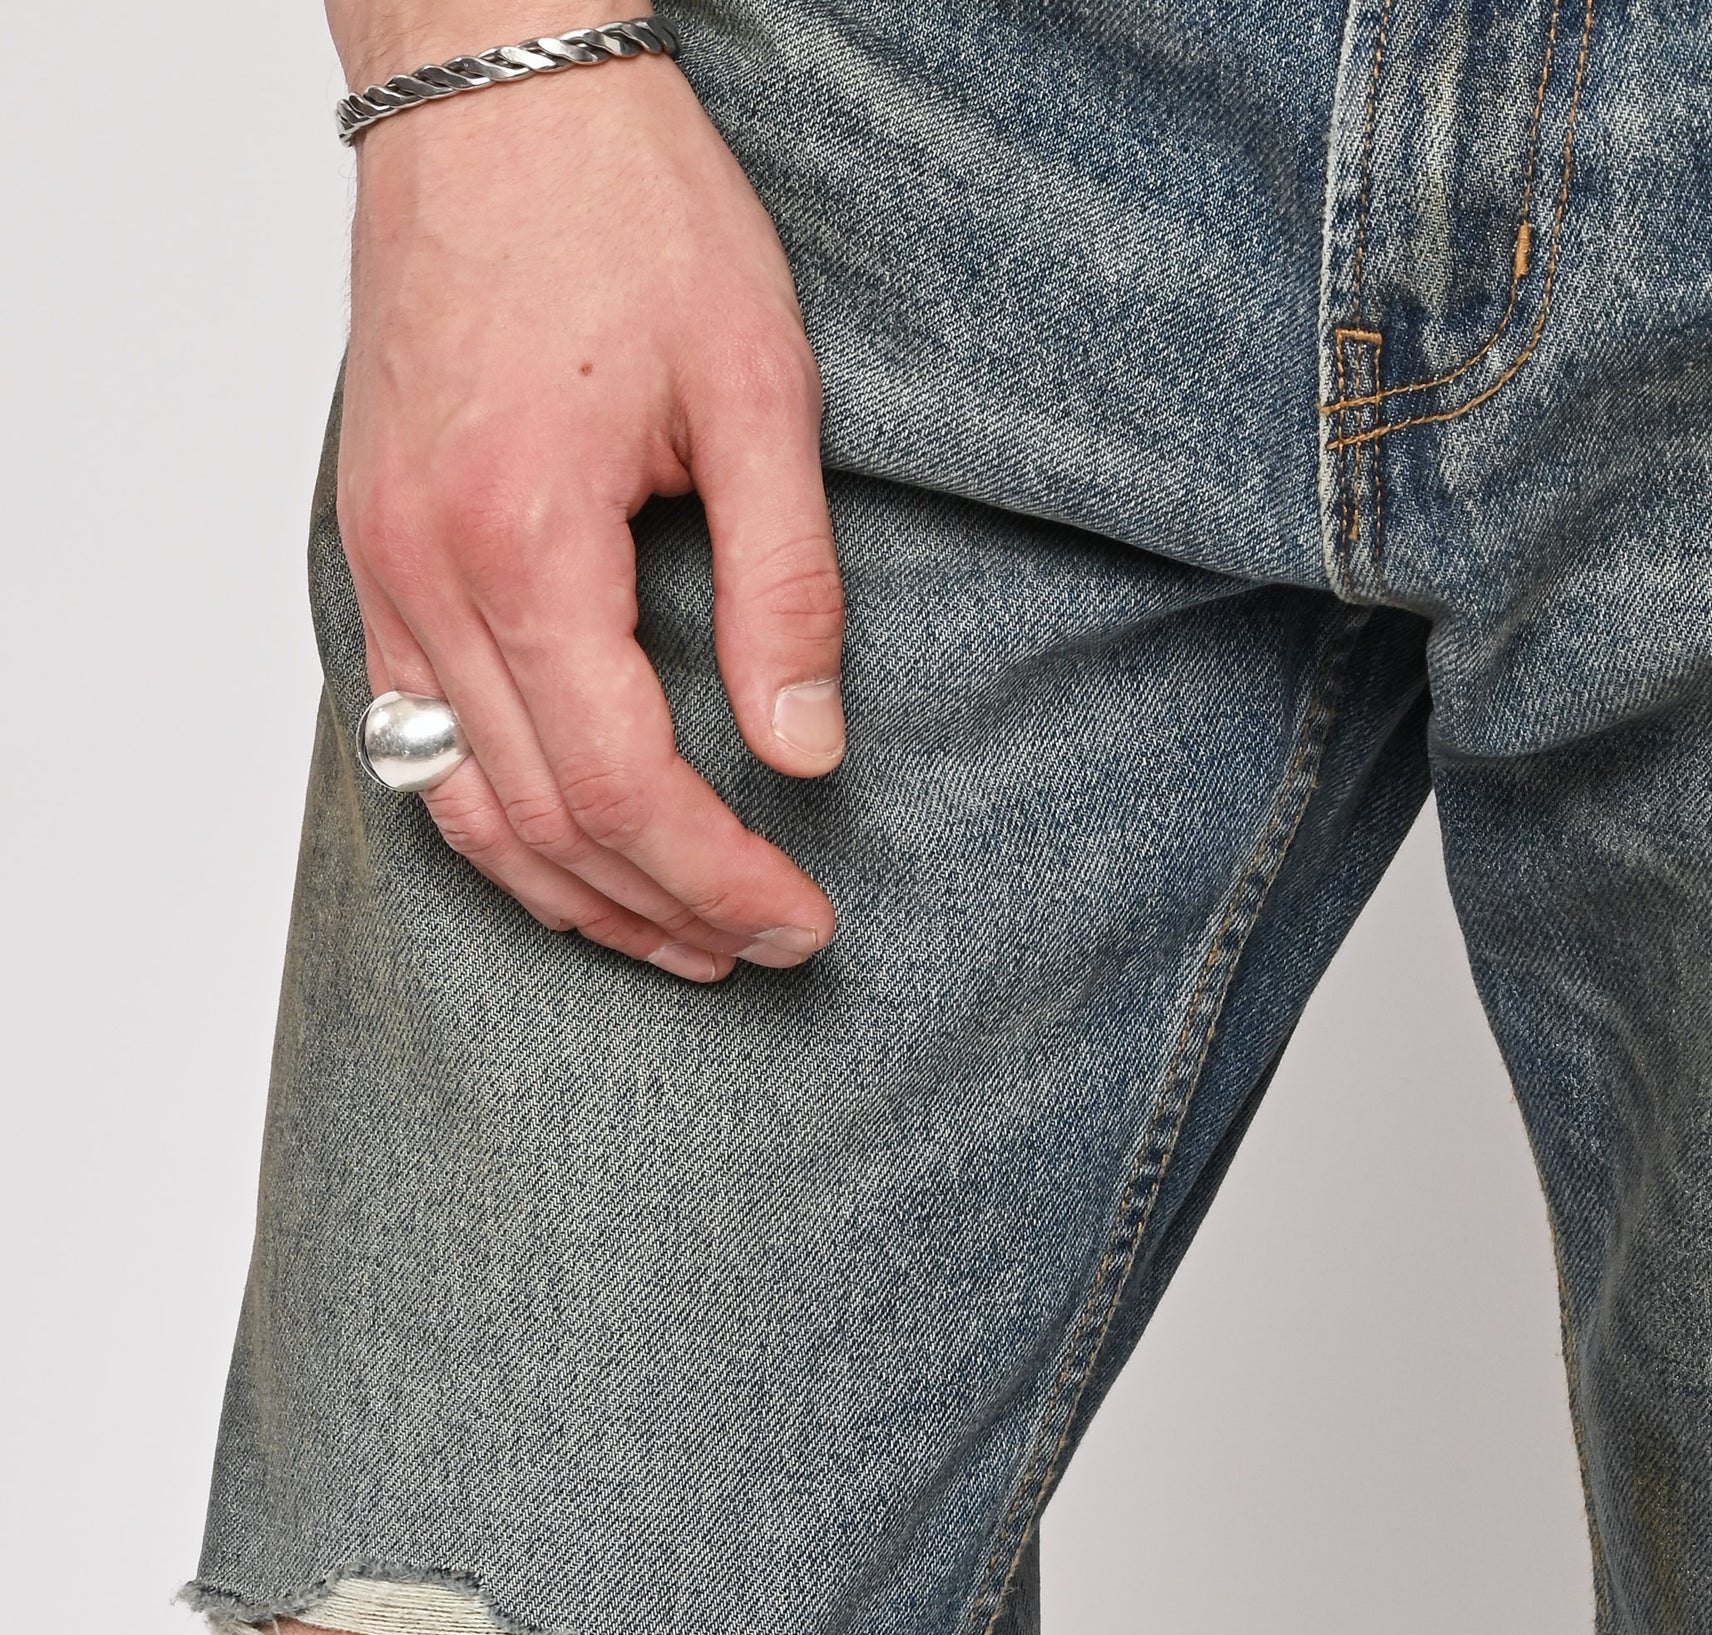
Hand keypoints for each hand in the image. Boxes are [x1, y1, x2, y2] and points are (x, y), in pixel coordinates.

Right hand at [331, 6, 842, 979]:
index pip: (619, 786)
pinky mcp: (378, 554)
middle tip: (764, 944)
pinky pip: (417, 743)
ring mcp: (384, 571)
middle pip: (542, 823)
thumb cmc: (624, 208)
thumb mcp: (756, 390)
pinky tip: (573, 852)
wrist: (491, 89)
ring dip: (574, 894)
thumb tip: (809, 749)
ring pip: (462, 808)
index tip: (800, 918)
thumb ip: (786, 585)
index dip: (717, 876)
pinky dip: (497, 825)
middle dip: (663, 909)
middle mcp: (428, 575)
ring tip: (679, 937)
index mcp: (524, 541)